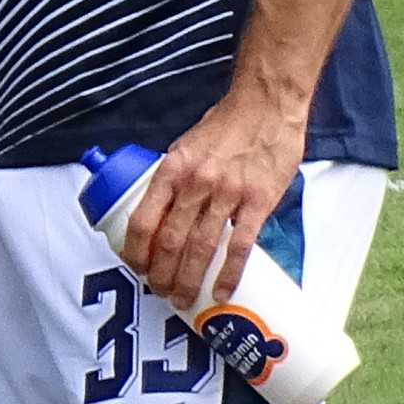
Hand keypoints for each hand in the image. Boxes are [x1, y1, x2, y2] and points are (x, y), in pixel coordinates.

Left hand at [116, 79, 307, 309]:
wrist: (268, 104)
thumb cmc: (227, 125)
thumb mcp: (185, 146)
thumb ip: (173, 179)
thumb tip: (161, 211)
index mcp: (172, 169)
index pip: (143, 220)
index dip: (136, 252)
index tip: (137, 268)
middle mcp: (196, 183)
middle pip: (170, 242)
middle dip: (162, 275)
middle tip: (161, 293)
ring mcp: (228, 194)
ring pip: (201, 248)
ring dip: (189, 280)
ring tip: (183, 299)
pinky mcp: (258, 202)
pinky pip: (239, 246)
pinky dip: (228, 273)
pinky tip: (221, 290)